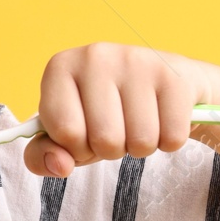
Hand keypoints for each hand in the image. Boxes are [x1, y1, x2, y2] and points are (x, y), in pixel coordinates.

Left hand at [23, 43, 214, 177]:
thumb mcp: (67, 134)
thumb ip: (44, 155)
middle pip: (105, 139)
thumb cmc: (106, 112)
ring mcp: (138, 60)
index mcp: (61, 67)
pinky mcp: (175, 74)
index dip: (76, 147)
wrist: (165, 85)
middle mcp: (96, 56)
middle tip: (117, 128)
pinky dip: (169, 141)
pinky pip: (172, 137)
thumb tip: (60, 165)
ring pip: (141, 142)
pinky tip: (162, 118)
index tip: (85, 132)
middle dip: (111, 149)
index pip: (65, 132)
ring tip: (139, 123)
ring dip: (141, 147)